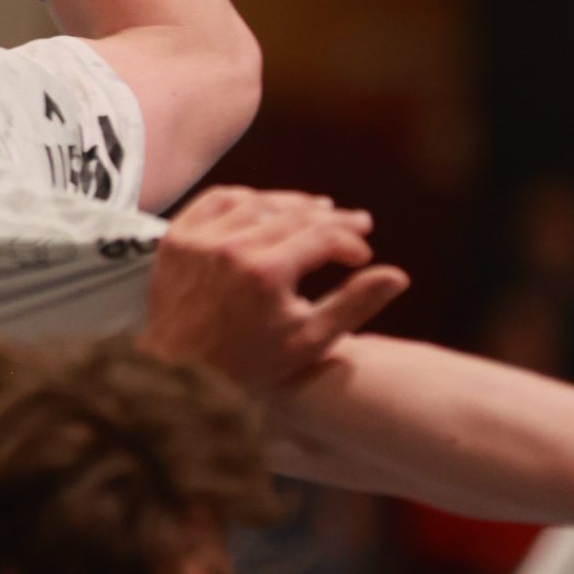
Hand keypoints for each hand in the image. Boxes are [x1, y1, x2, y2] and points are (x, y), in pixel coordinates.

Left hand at [136, 187, 409, 392]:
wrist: (178, 374)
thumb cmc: (248, 366)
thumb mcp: (309, 342)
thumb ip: (354, 305)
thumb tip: (398, 276)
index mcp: (266, 273)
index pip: (323, 236)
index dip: (350, 242)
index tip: (362, 254)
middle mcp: (231, 248)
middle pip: (295, 215)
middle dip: (332, 219)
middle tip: (355, 222)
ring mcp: (199, 240)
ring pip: (258, 203)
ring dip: (292, 204)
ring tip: (318, 209)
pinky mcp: (175, 239)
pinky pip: (216, 201)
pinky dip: (245, 199)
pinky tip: (266, 206)